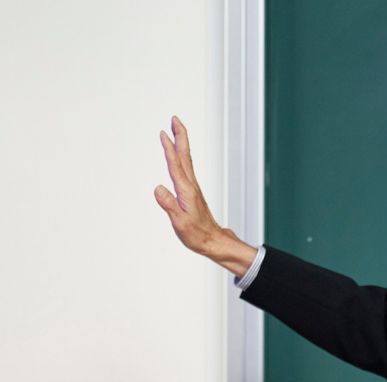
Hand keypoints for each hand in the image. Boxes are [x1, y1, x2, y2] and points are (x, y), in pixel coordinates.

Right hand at [154, 116, 256, 275]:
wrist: (213, 241)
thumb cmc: (197, 234)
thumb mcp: (180, 222)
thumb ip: (169, 205)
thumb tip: (158, 188)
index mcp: (186, 190)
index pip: (175, 165)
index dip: (169, 148)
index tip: (164, 133)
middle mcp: (190, 185)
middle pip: (184, 156)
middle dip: (180, 136)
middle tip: (174, 119)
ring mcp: (192, 187)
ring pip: (186, 160)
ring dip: (181, 143)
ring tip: (174, 130)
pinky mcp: (192, 192)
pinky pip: (185, 168)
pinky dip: (180, 156)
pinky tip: (178, 155)